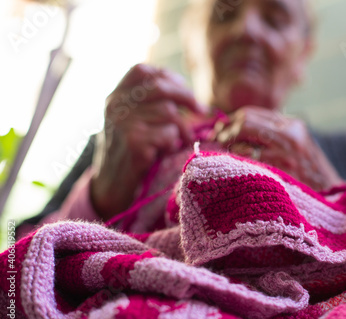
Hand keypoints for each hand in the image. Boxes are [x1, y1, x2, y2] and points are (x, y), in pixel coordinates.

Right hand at [91, 64, 205, 218]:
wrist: (110, 186)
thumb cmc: (130, 152)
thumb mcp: (131, 122)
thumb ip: (148, 104)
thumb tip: (187, 92)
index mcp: (115, 97)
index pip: (141, 71)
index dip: (167, 76)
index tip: (184, 89)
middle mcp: (116, 106)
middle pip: (160, 87)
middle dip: (186, 97)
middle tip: (201, 110)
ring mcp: (123, 123)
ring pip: (168, 112)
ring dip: (182, 128)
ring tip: (180, 141)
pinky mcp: (134, 142)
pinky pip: (168, 133)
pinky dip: (173, 144)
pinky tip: (165, 152)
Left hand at [213, 106, 342, 190]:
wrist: (332, 198)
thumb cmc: (310, 176)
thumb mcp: (298, 147)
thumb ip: (273, 135)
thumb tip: (234, 128)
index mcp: (292, 125)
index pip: (251, 113)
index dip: (231, 121)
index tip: (221, 131)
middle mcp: (289, 134)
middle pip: (244, 121)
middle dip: (226, 132)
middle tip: (217, 143)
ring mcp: (283, 153)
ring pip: (241, 142)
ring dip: (228, 150)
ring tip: (227, 159)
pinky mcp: (278, 171)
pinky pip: (245, 161)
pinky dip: (235, 164)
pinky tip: (235, 171)